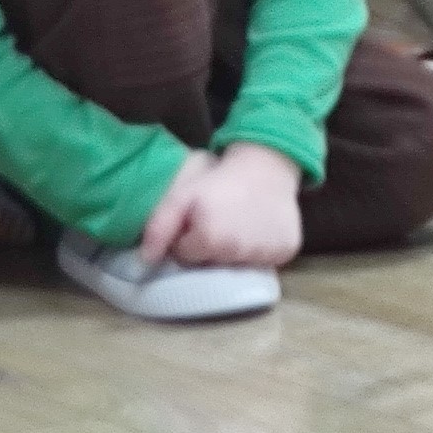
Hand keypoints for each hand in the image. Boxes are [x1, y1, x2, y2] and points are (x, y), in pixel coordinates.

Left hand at [137, 138, 303, 269]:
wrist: (266, 167)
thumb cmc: (218, 181)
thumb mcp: (181, 196)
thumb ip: (159, 228)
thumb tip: (146, 260)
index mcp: (210, 241)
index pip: (187, 257)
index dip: (188, 238)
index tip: (196, 220)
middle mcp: (238, 253)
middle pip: (213, 264)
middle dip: (210, 247)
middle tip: (218, 220)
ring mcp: (265, 255)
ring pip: (239, 265)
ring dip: (235, 251)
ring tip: (238, 224)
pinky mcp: (286, 252)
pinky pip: (266, 261)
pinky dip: (260, 250)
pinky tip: (257, 230)